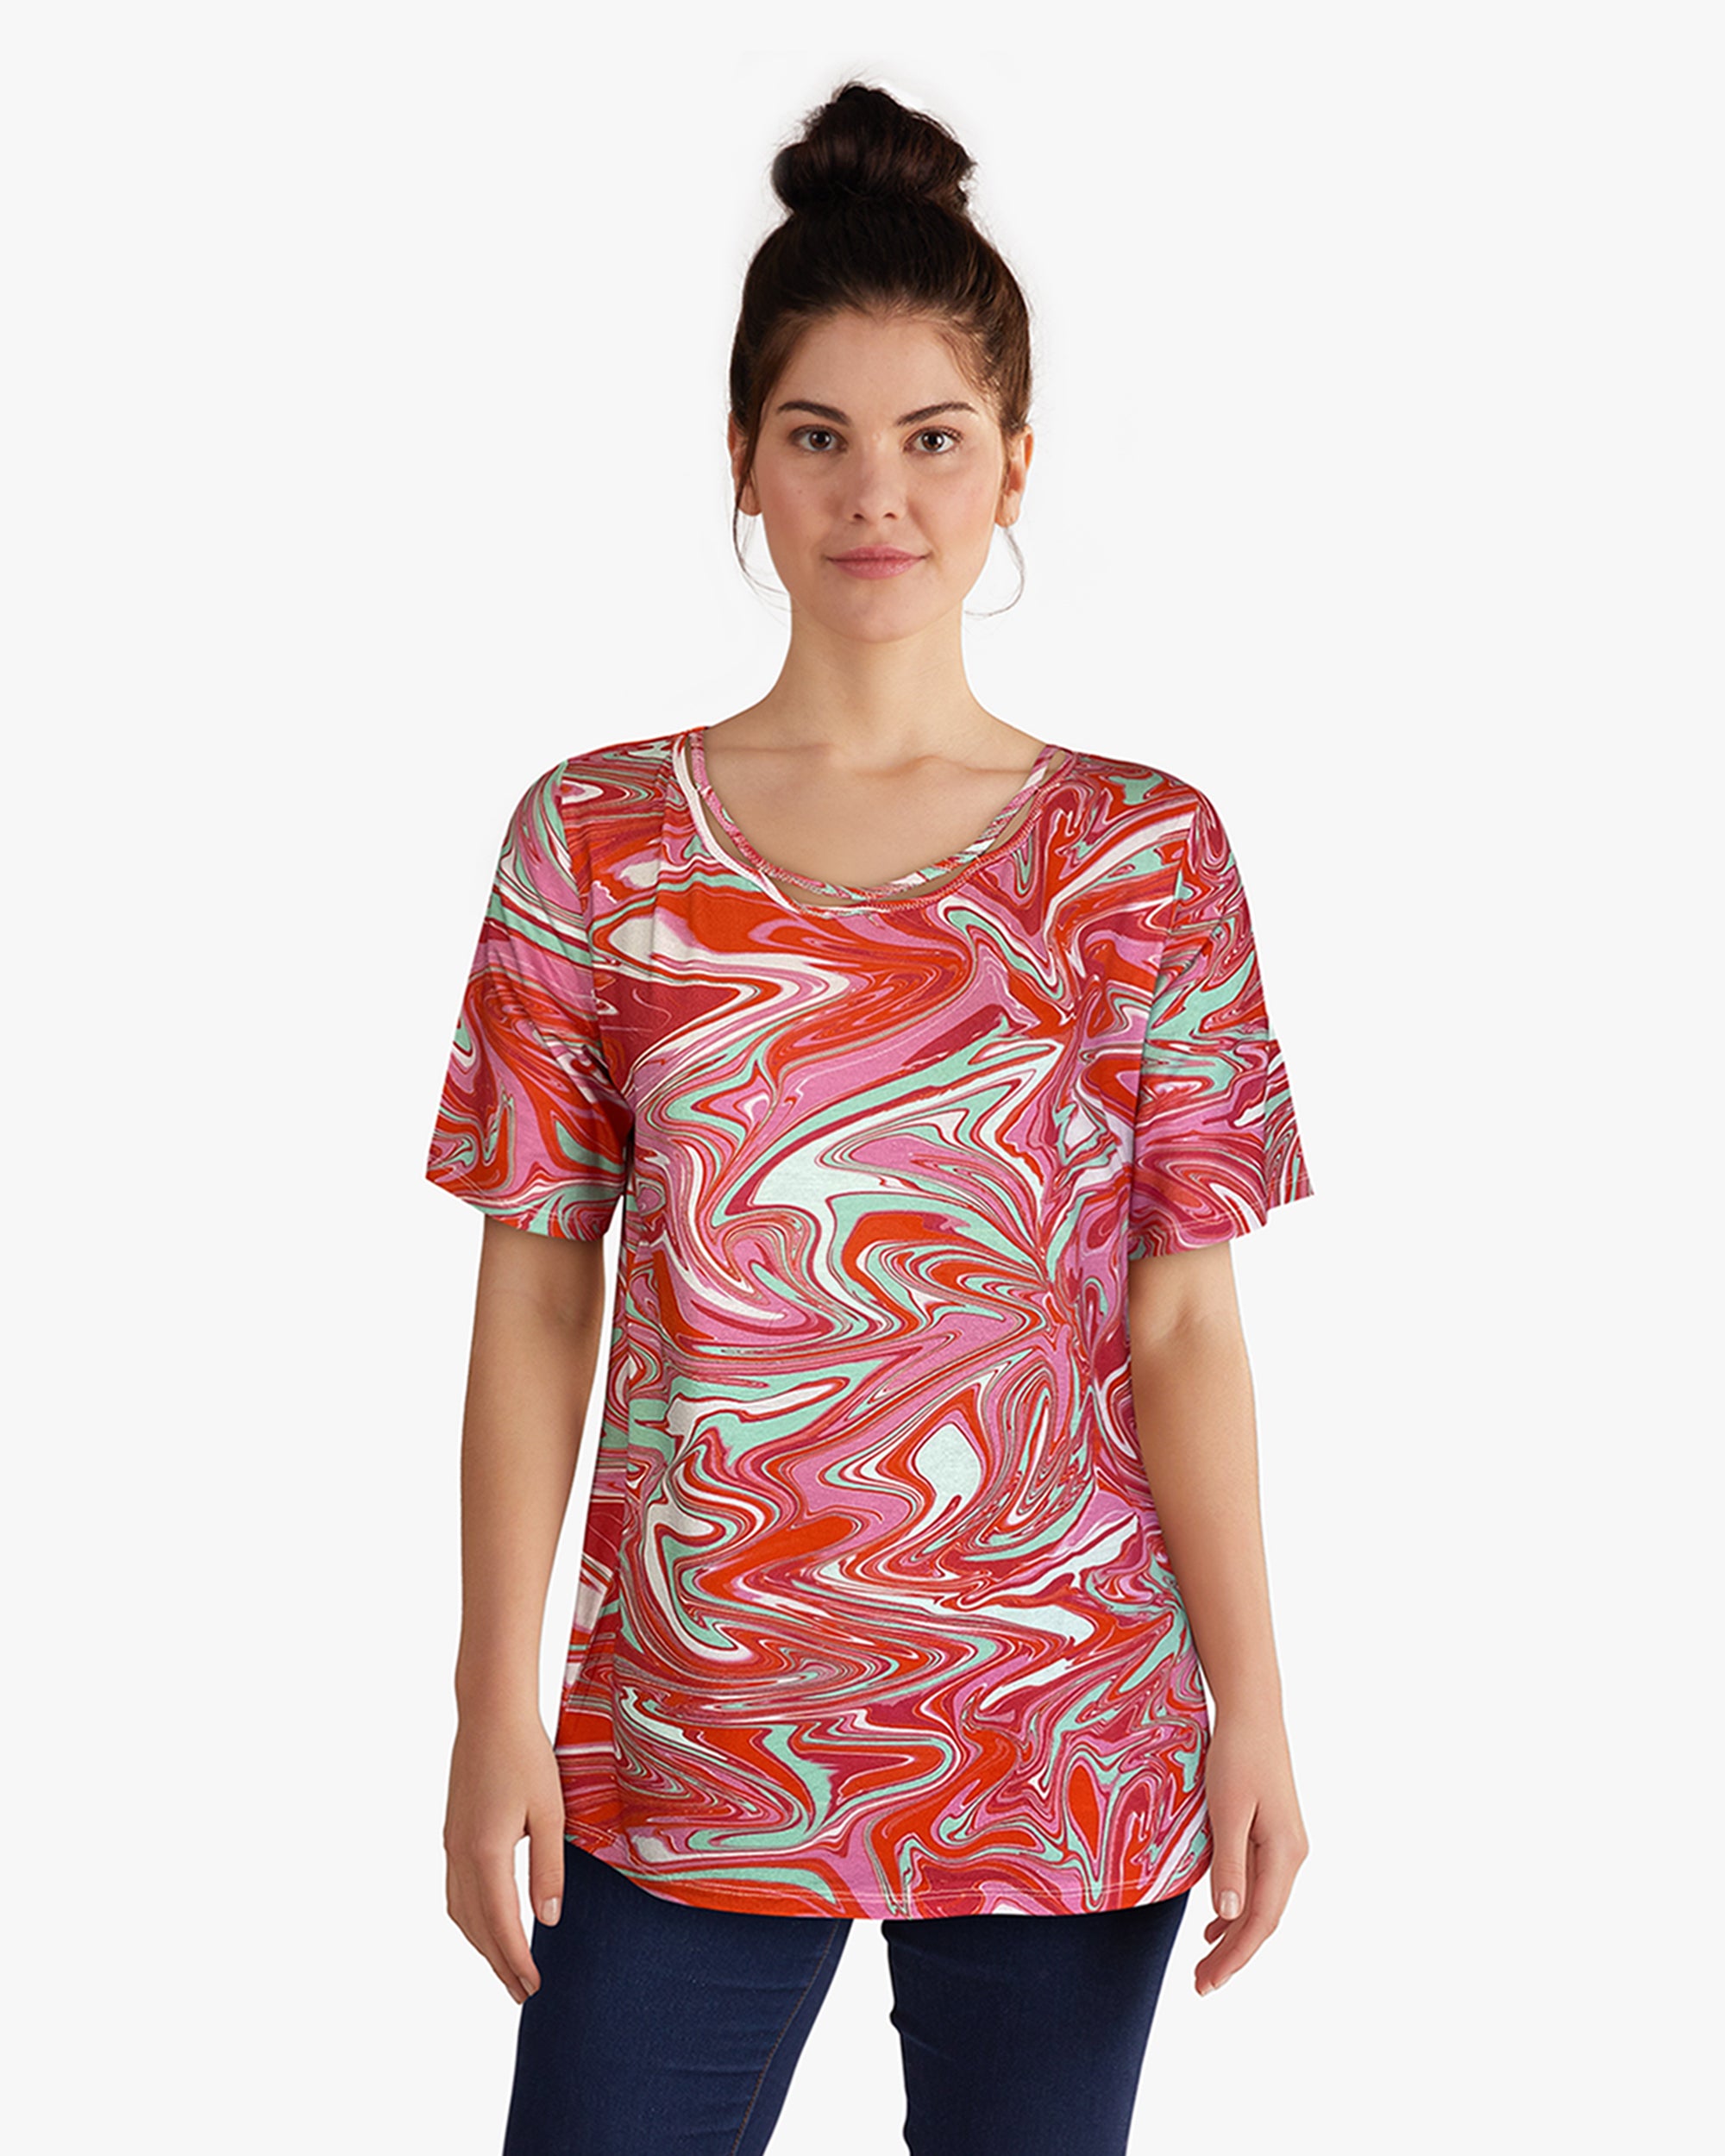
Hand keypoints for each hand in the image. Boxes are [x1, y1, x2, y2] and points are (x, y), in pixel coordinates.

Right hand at [444, 1711, 567, 2005]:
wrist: (489, 1713)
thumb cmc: (525, 1755)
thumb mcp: (549, 1811)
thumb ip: (548, 1867)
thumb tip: (548, 1920)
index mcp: (485, 1852)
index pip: (500, 1924)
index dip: (515, 1960)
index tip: (532, 1988)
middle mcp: (460, 1855)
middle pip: (475, 1927)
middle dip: (498, 1963)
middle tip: (522, 1992)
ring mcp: (451, 1844)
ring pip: (459, 1912)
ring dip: (481, 1944)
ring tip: (506, 1966)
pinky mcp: (452, 1834)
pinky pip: (455, 1891)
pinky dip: (470, 1918)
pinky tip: (486, 1921)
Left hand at [1192, 1706, 1308, 1996]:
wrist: (1253, 1712)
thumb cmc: (1238, 1755)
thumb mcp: (1228, 1809)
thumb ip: (1229, 1863)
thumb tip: (1229, 1917)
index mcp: (1285, 1853)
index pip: (1260, 1921)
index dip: (1234, 1957)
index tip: (1207, 1983)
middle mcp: (1292, 1855)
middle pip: (1264, 1920)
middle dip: (1233, 1955)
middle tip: (1200, 1985)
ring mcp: (1286, 1845)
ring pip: (1262, 1905)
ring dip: (1236, 1936)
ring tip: (1206, 1965)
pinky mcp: (1274, 1834)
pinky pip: (1259, 1884)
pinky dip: (1239, 1910)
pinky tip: (1218, 1922)